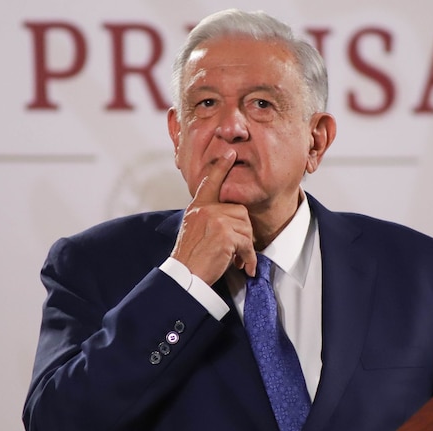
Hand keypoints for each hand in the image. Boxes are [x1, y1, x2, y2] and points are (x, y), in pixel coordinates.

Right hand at [170, 150, 256, 283]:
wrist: (184, 275)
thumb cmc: (190, 257)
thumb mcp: (193, 229)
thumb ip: (208, 217)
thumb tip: (230, 217)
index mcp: (198, 207)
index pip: (210, 181)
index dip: (221, 167)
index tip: (230, 153)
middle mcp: (206, 210)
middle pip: (240, 211)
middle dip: (243, 232)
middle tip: (237, 250)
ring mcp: (215, 220)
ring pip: (246, 227)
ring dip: (245, 247)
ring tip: (236, 259)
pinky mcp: (225, 235)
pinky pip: (247, 244)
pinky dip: (248, 257)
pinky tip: (244, 266)